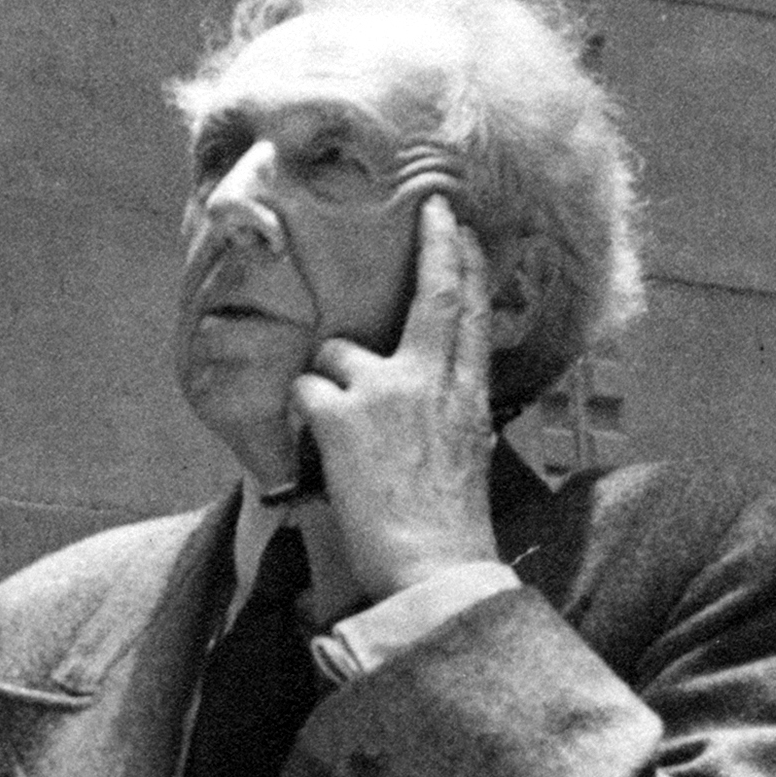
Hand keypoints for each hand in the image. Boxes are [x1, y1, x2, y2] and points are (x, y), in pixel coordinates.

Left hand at [291, 194, 499, 603]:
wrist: (432, 567)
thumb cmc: (447, 524)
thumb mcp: (466, 452)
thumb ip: (448, 407)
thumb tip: (433, 385)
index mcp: (467, 395)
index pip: (470, 317)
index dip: (467, 268)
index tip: (463, 231)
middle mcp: (432, 380)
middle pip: (435, 297)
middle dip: (437, 246)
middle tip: (434, 210)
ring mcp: (387, 391)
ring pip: (338, 351)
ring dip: (331, 381)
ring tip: (344, 433)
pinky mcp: (344, 414)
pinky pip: (306, 387)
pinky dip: (305, 414)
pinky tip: (319, 446)